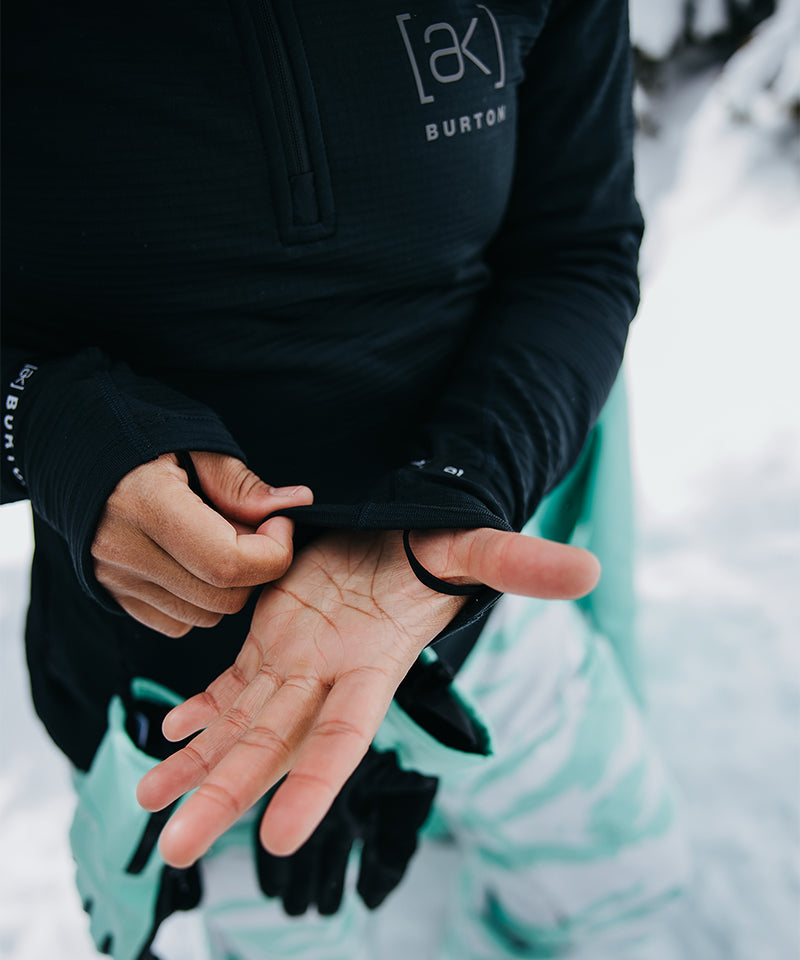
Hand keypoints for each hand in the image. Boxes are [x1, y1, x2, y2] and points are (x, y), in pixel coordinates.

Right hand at [91, 451, 311, 635]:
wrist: (68, 441)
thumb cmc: (136, 430)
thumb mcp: (193, 440)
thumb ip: (242, 482)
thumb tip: (297, 504)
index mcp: (144, 503)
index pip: (229, 564)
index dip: (272, 551)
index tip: (278, 521)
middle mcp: (122, 549)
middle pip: (222, 597)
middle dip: (256, 567)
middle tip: (252, 526)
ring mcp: (113, 577)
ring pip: (205, 616)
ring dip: (229, 585)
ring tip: (218, 537)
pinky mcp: (111, 593)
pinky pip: (177, 623)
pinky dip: (200, 599)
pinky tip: (193, 556)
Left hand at [137, 527, 599, 865]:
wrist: (403, 540)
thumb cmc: (439, 547)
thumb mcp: (474, 547)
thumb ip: (518, 563)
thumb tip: (590, 570)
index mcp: (372, 663)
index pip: (344, 735)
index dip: (316, 783)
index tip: (278, 840)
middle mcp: (328, 675)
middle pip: (273, 743)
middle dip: (227, 793)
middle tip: (178, 848)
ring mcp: (296, 659)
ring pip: (240, 722)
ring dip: (196, 762)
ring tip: (150, 800)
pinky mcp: (273, 639)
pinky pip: (230, 683)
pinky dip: (198, 710)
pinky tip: (167, 734)